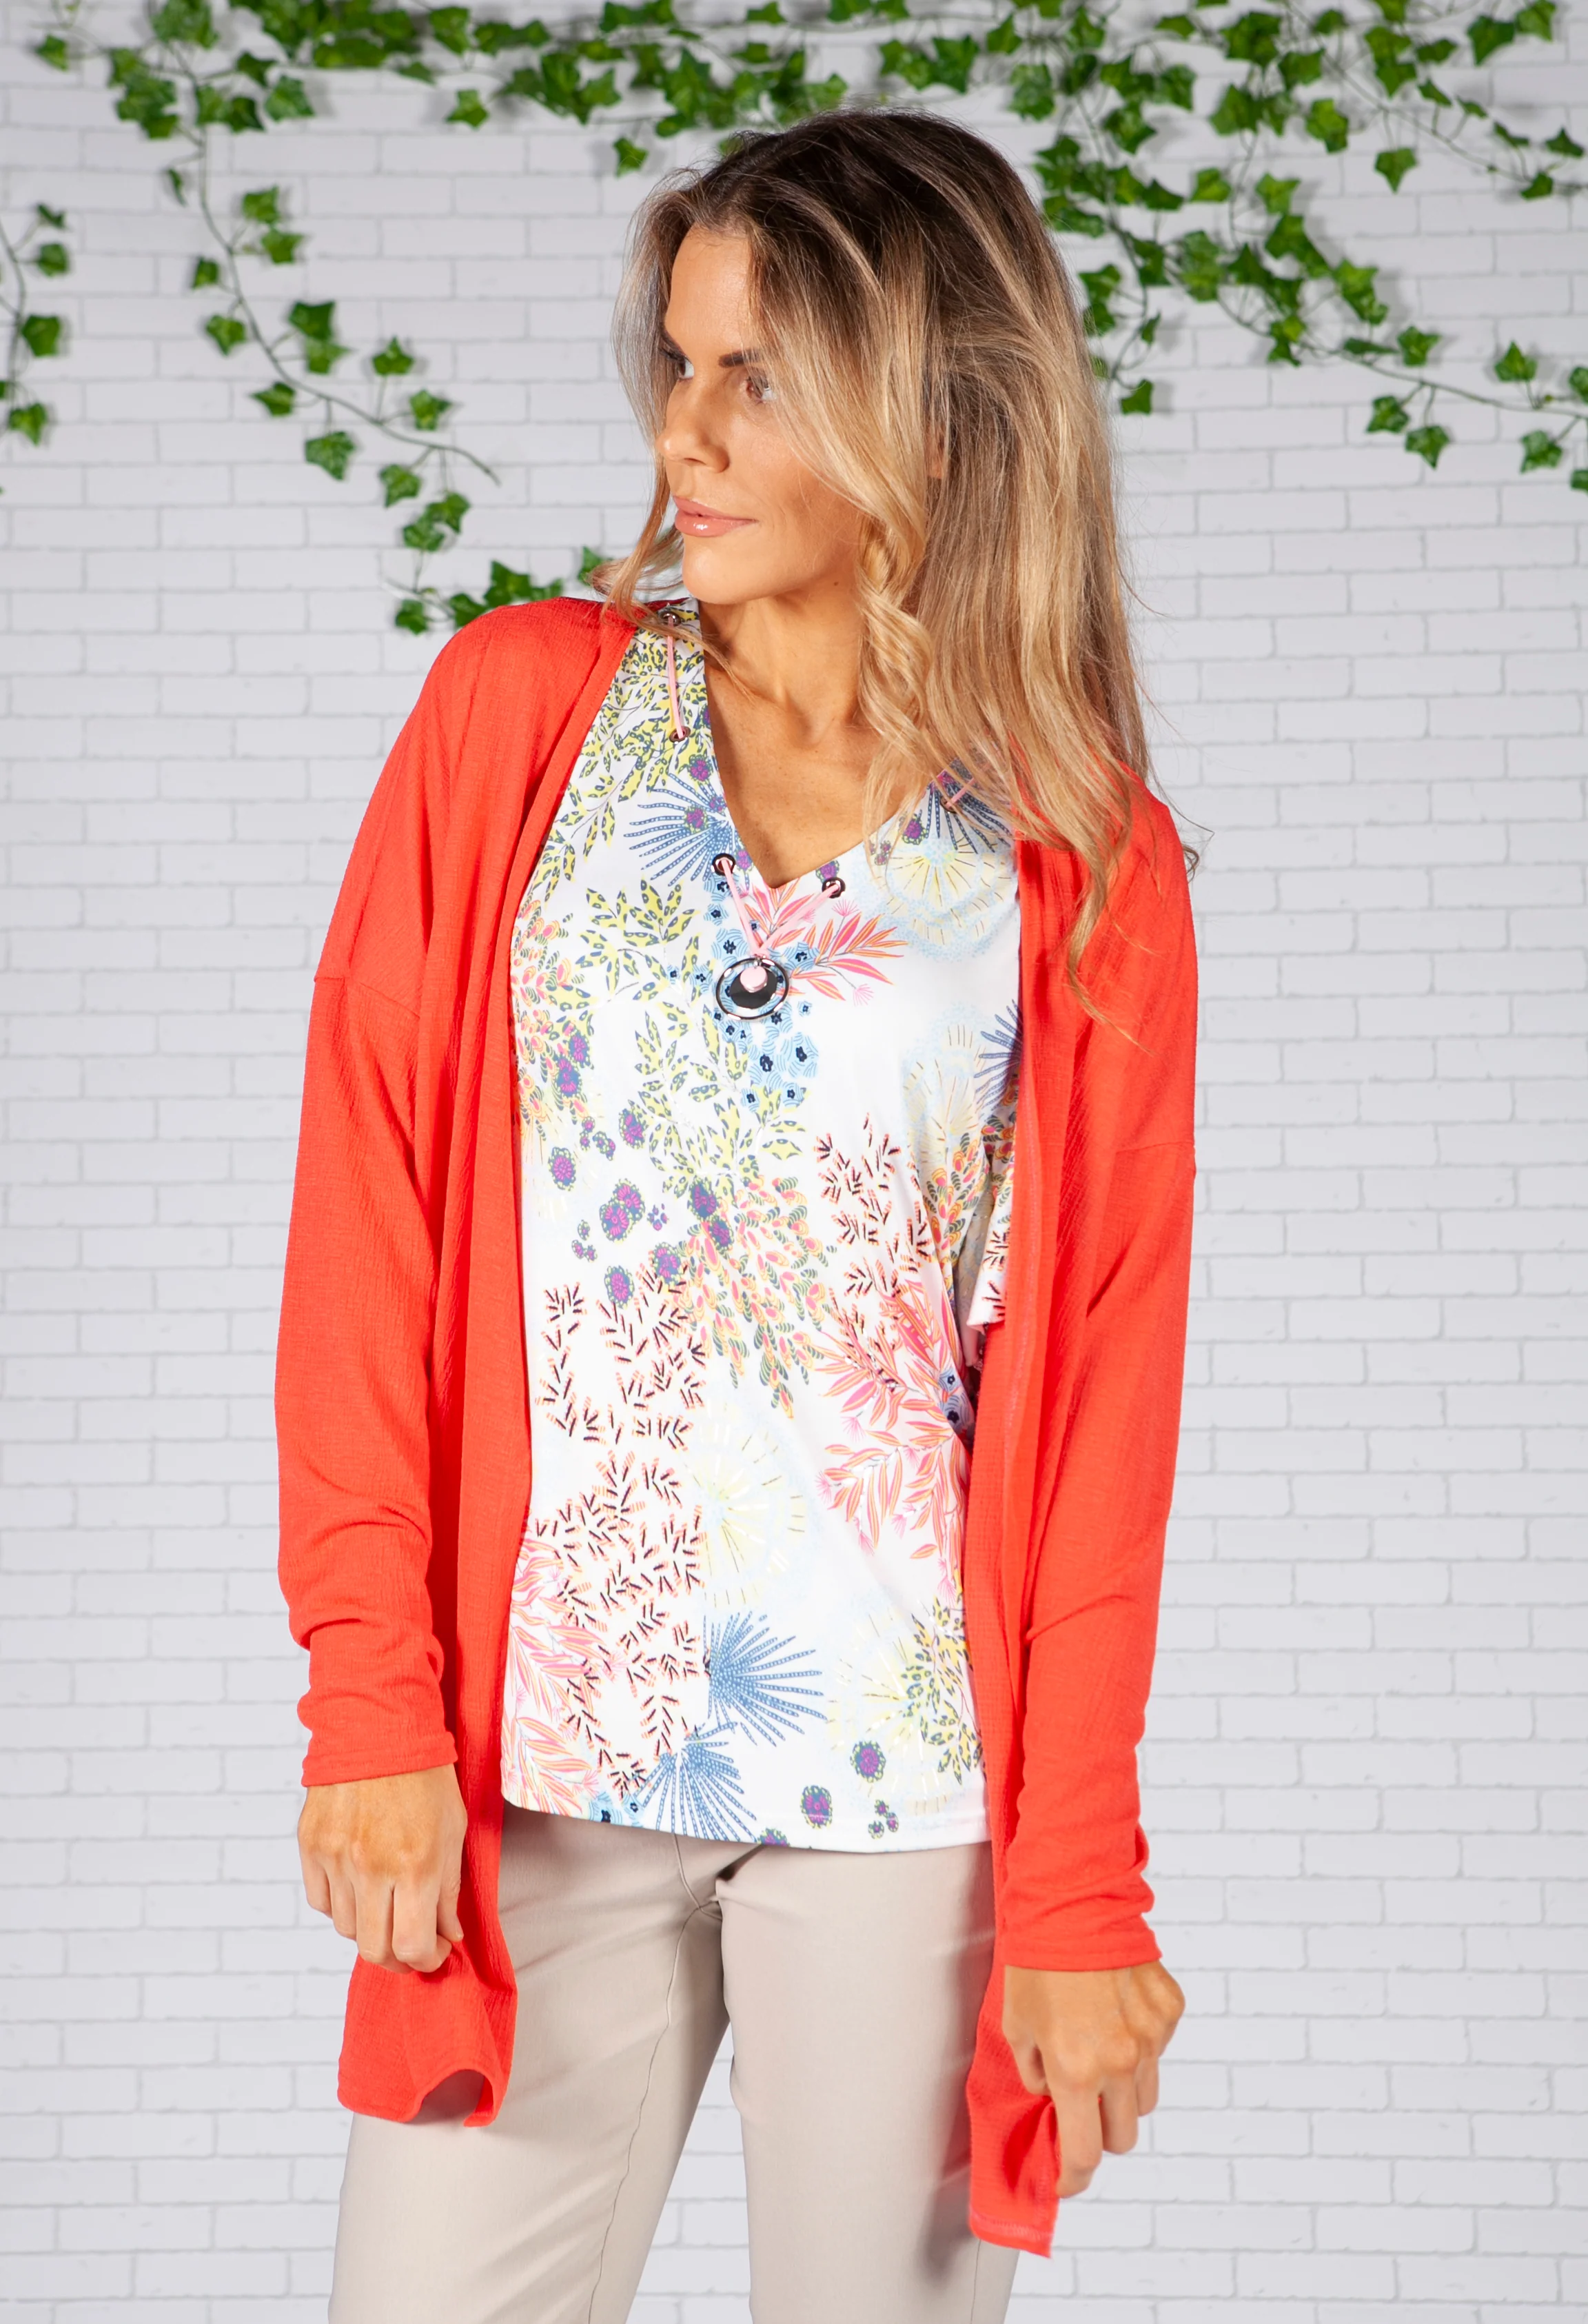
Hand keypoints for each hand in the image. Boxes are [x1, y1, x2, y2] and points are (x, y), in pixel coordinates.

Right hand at [297, 1765, 466, 1974]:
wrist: (378, 1728)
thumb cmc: (425, 1777)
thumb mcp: (454, 1830)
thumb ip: (449, 1890)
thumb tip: (447, 1935)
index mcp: (415, 1864)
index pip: (413, 1947)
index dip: (428, 1960)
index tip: (436, 1951)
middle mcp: (371, 1867)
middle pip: (375, 1950)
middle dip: (398, 1958)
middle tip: (411, 1947)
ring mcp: (336, 1857)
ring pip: (346, 1929)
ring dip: (370, 1928)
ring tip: (387, 1907)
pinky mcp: (310, 1845)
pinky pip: (321, 1901)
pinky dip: (341, 1905)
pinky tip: (360, 1888)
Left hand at [1002, 1960, 1183, 2197]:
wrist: (1075, 1903)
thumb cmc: (1038, 1960)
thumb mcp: (1016, 2026)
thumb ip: (1034, 2074)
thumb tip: (1050, 2097)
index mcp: (1076, 2071)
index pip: (1084, 2154)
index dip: (1071, 2178)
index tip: (1064, 2179)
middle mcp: (1120, 2061)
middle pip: (1122, 2136)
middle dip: (1098, 2132)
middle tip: (1079, 2110)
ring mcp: (1151, 2037)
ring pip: (1145, 2099)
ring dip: (1123, 2095)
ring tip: (1099, 2058)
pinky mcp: (1169, 2011)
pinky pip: (1159, 2052)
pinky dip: (1140, 2049)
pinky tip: (1116, 2019)